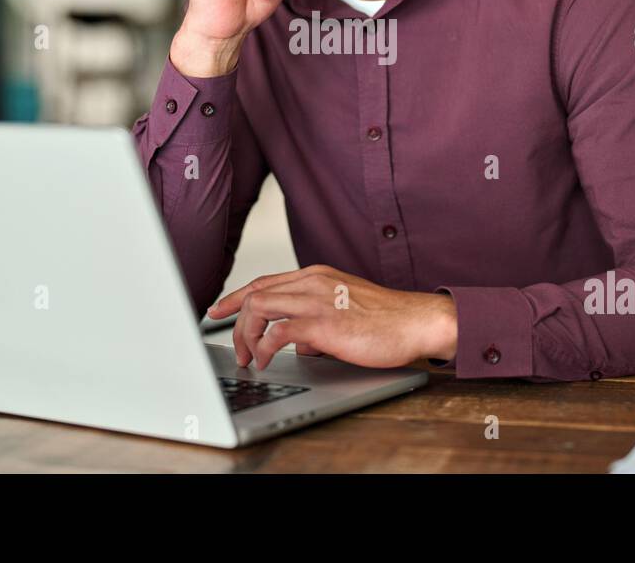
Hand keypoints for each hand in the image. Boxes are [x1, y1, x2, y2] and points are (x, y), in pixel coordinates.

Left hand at [207, 265, 457, 370]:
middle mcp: (312, 282)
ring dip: (246, 334)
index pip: (265, 281)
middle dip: (233, 319)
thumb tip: (300, 344)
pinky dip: (265, 347)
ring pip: (259, 307)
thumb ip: (317, 322)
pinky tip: (267, 359)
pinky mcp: (323, 323)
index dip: (236, 296)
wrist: (416, 321)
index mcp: (316, 275)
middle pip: (255, 293)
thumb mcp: (344, 311)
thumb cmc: (386, 320)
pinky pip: (278, 332)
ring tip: (250, 356)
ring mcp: (317, 300)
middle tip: (230, 342)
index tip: (218, 309)